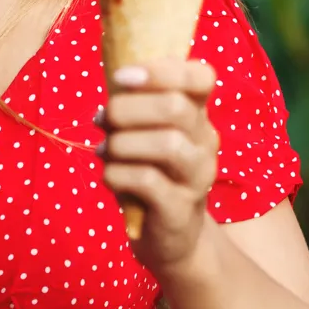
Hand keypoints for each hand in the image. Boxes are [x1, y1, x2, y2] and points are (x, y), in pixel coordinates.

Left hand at [95, 58, 219, 275]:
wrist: (170, 237)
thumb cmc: (150, 172)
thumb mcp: (143, 133)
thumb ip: (132, 103)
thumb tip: (109, 80)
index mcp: (197, 115)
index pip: (201, 77)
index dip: (160, 70)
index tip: (121, 77)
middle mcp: (205, 142)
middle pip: (176, 107)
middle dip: (127, 108)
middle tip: (102, 120)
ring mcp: (197, 177)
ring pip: (167, 143)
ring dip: (121, 143)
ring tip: (104, 151)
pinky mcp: (180, 209)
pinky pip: (146, 180)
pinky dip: (116, 173)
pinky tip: (109, 177)